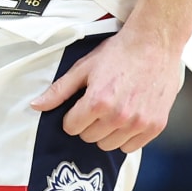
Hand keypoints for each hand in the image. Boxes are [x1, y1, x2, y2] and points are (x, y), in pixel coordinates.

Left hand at [29, 31, 181, 151]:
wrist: (155, 42)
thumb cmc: (118, 52)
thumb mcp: (84, 67)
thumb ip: (59, 90)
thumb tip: (35, 106)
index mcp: (97, 101)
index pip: (71, 127)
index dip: (73, 115)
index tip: (82, 104)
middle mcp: (118, 116)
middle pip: (89, 138)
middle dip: (89, 123)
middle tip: (99, 104)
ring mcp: (139, 123)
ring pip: (109, 145)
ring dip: (107, 132)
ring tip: (114, 109)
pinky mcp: (156, 126)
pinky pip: (131, 147)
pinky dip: (127, 136)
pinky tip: (129, 116)